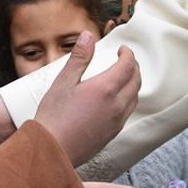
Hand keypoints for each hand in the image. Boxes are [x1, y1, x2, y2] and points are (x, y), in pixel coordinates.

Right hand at [34, 30, 140, 165]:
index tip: (122, 49)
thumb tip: (88, 36)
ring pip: (134, 98)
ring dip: (133, 84)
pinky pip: (128, 112)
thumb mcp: (63, 82)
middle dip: (133, 67)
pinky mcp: (112, 134)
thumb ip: (78, 58)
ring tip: (123, 77)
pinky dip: (128, 99)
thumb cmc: (54, 117)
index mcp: (105, 89)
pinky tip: (115, 100)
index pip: (127, 65)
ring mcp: (116, 121)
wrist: (52, 151)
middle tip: (125, 60)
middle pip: (136, 81)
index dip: (128, 54)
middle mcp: (116, 105)